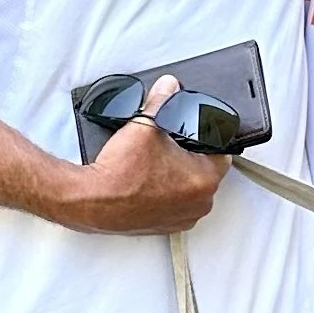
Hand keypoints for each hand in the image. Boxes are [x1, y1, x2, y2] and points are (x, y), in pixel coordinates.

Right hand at [58, 77, 228, 235]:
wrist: (92, 201)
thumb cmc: (120, 174)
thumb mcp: (144, 125)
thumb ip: (161, 101)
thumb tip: (168, 86)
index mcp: (205, 180)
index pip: (222, 151)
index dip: (209, 138)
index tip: (195, 134)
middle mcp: (200, 204)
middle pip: (207, 171)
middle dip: (193, 157)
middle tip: (172, 146)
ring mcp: (183, 218)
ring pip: (191, 189)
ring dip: (180, 176)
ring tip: (158, 162)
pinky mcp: (166, 226)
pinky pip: (176, 204)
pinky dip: (167, 193)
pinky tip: (150, 180)